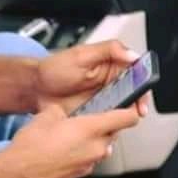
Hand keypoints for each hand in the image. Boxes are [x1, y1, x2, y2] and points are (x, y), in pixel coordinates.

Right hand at [4, 104, 140, 177]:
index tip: (132, 108)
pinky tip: (62, 152)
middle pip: (113, 134)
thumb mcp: (46, 115)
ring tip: (70, 137)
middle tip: (89, 119)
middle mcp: (95, 149)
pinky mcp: (78, 177)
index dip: (131, 111)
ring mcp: (88, 165)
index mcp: (91, 129)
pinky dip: (80, 155)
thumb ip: (62, 111)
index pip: (126, 119)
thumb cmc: (31, 146)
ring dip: (91, 142)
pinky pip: (86, 162)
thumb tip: (63, 113)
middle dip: (105, 126)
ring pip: (99, 149)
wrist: (18, 175)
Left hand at [32, 40, 148, 115]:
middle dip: (137, 103)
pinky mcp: (94, 115)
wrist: (35, 89)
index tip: (143, 91)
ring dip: (124, 116)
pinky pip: (108, 122)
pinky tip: (108, 127)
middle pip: (134, 94)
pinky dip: (110, 126)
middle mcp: (110, 84)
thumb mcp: (81, 54)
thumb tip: (132, 54)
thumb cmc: (54, 69)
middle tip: (136, 111)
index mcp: (110, 66)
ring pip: (122, 110)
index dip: (143, 83)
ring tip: (121, 120)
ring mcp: (102, 101)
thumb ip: (108, 51)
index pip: (135, 73)